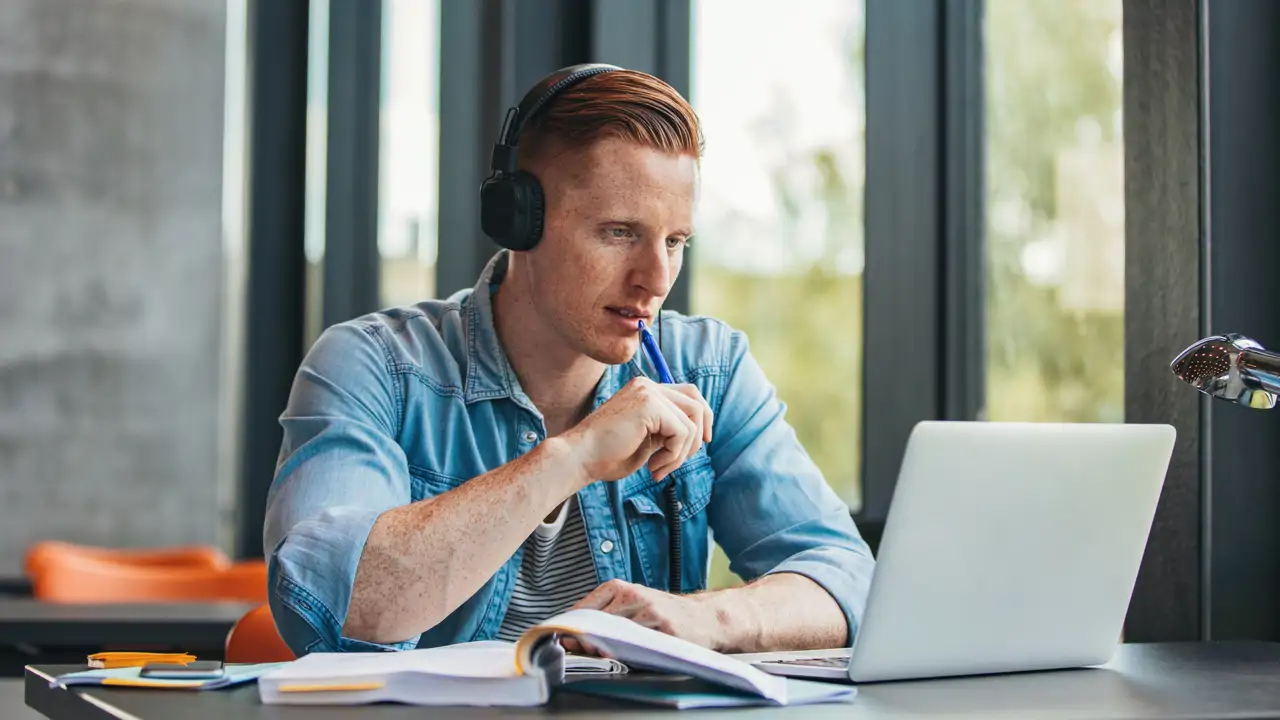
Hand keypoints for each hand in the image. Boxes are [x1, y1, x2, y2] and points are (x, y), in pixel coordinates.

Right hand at [560, 377, 712, 482]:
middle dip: (697, 436)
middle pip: (696, 402)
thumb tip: (697, 435)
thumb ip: (667, 431)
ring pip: (692, 421)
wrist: (579, 458)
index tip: (700, 443)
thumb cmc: (607, 456)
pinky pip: (682, 431)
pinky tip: (653, 467)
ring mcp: (648, 392)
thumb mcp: (646, 440)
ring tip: (659, 469)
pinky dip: (674, 455)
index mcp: (646, 391)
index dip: (702, 419)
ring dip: (682, 453)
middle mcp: (648, 386)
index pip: (689, 395)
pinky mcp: (649, 405)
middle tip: (678, 461)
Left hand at [567, 579, 722, 650]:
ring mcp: (651, 613)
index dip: (572, 625)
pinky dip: (628, 654)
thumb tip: (574, 633)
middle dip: (584, 639)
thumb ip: (607, 614)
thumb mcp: (634, 603)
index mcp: (621, 588)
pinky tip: (624, 656)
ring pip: (616, 634)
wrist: (705, 617)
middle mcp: (635, 596)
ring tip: (598, 653)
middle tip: (576, 649)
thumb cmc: (665, 612)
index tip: (562, 638)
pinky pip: (639, 646)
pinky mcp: (665, 630)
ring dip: (603, 647)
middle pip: (597, 621)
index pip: (586, 606)